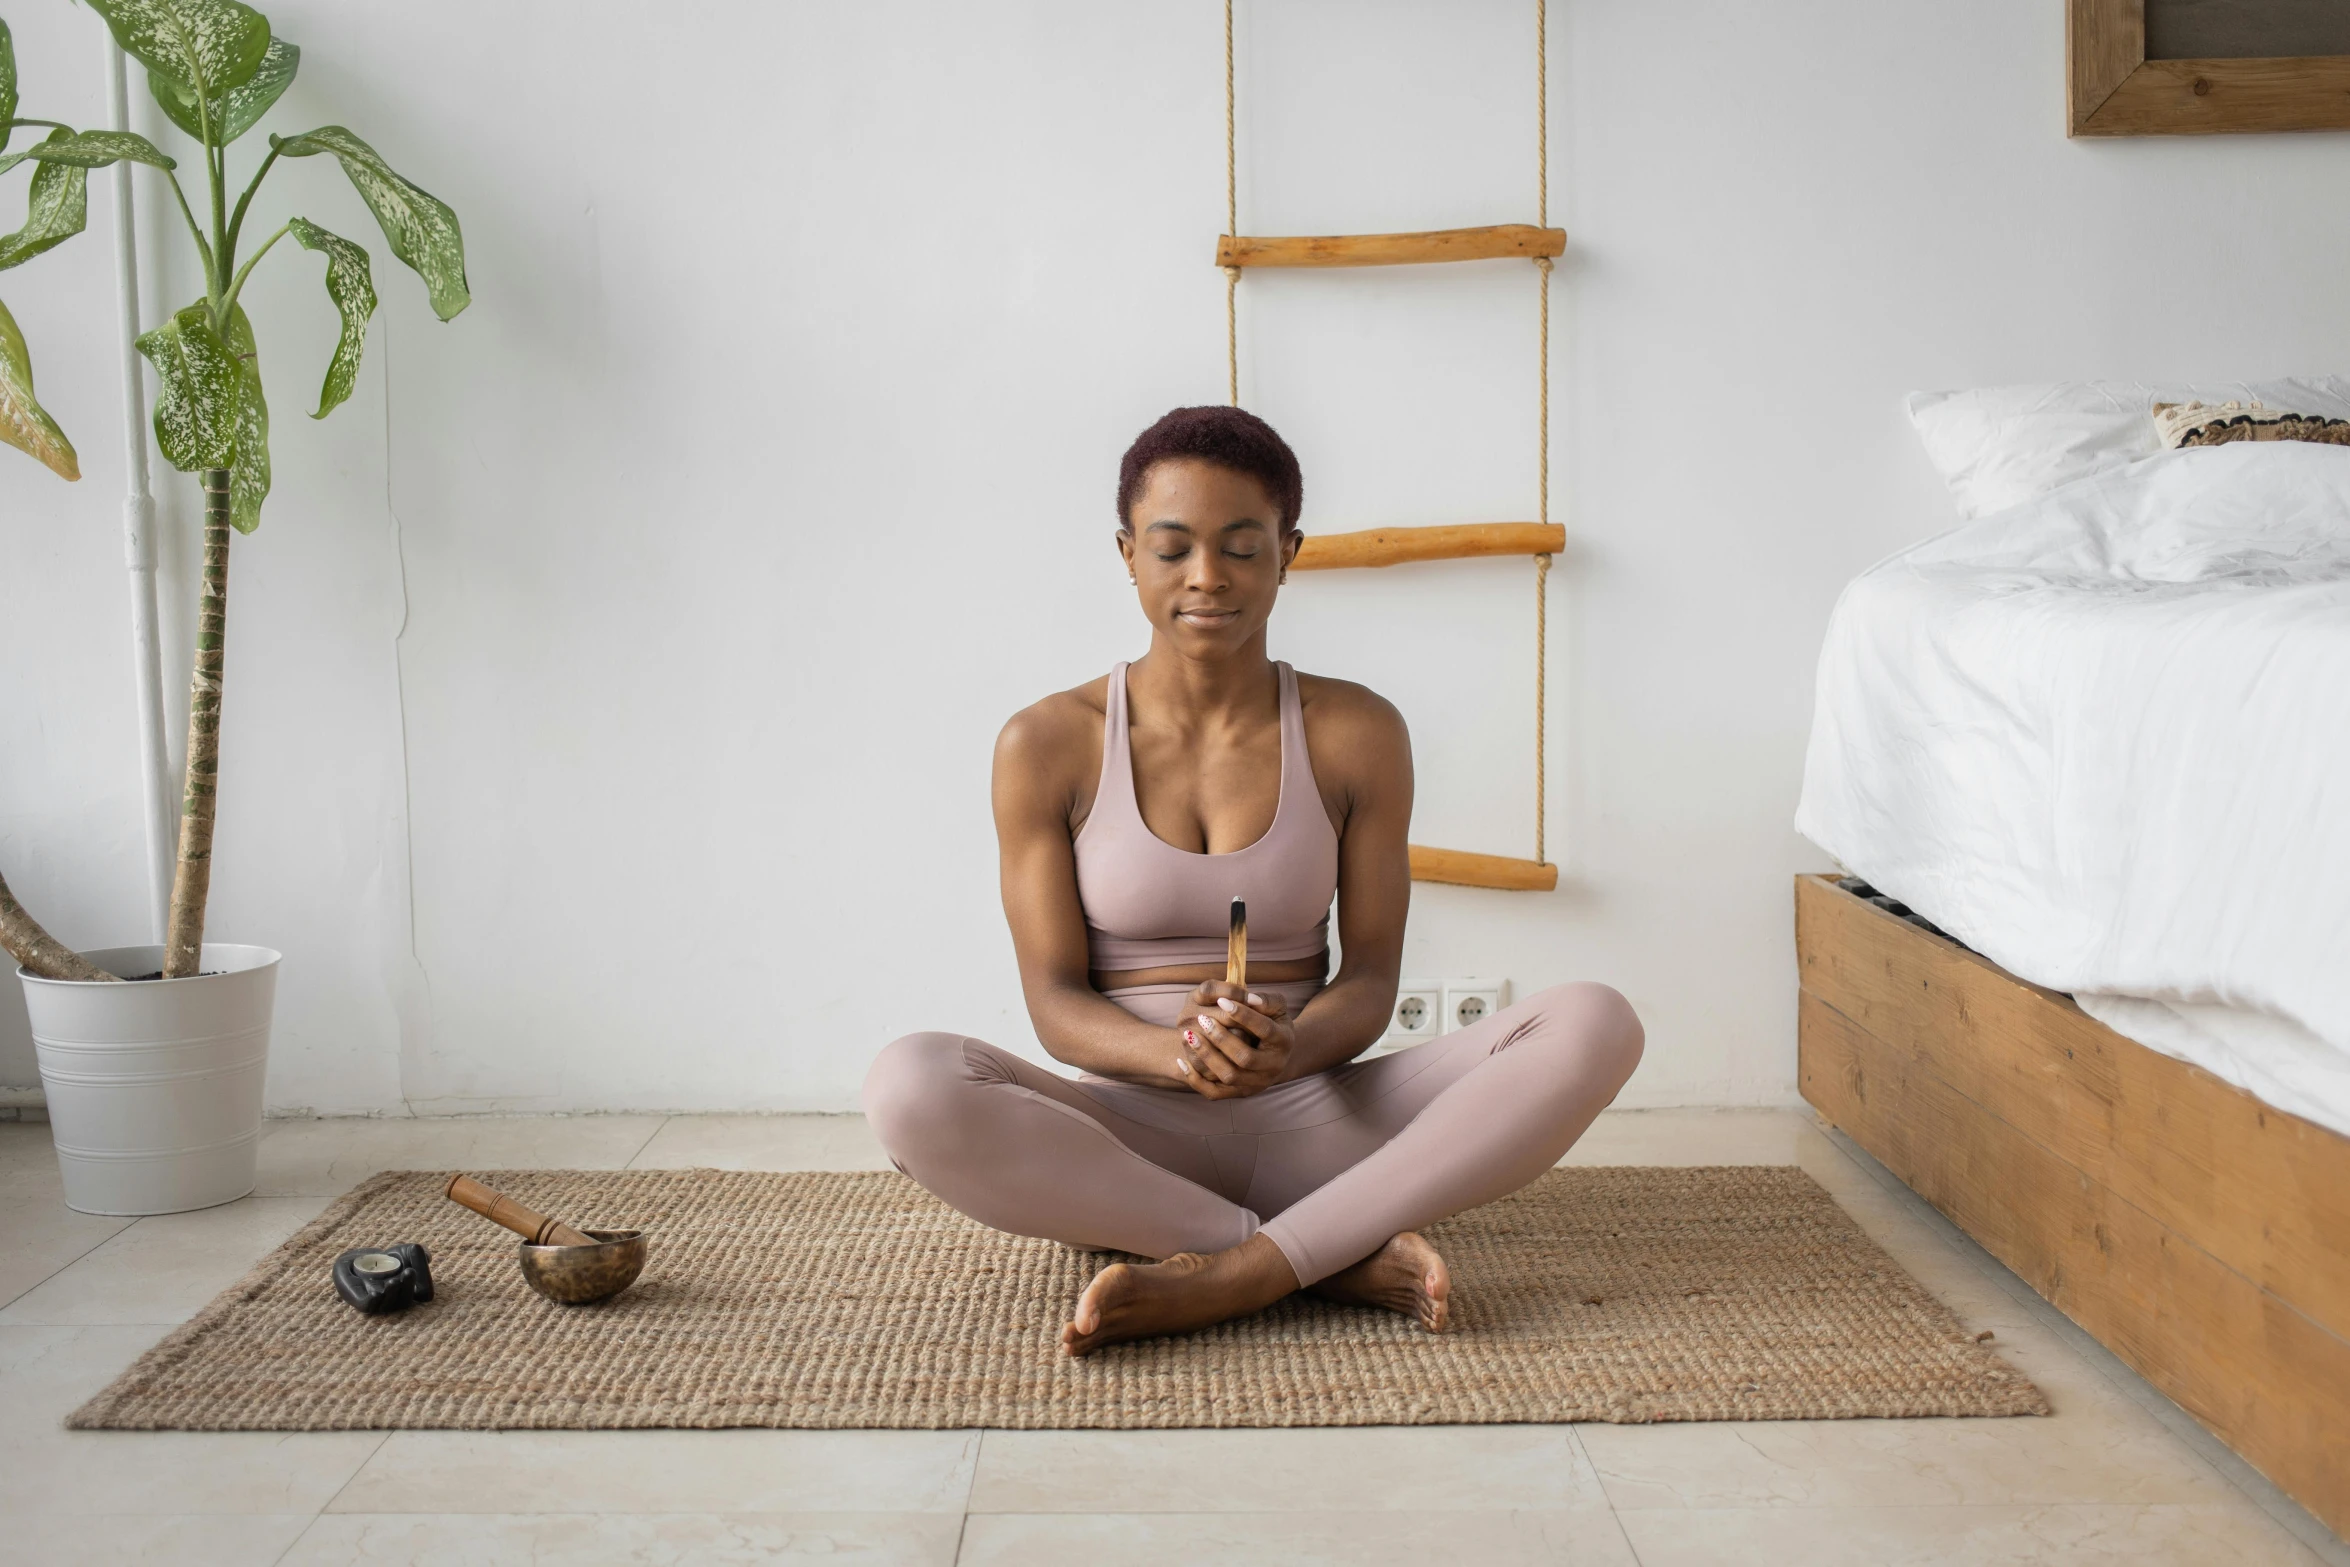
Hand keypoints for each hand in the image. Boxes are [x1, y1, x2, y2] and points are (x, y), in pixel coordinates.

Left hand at [1173, 982, 1294, 1098]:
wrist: (1274, 1054)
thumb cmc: (1272, 1022)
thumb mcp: (1276, 1008)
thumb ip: (1265, 1000)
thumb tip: (1249, 998)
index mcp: (1284, 1041)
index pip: (1264, 1030)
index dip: (1243, 1015)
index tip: (1222, 1001)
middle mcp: (1273, 1066)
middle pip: (1245, 1058)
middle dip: (1221, 1038)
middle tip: (1202, 1019)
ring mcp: (1256, 1083)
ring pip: (1229, 1076)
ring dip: (1207, 1056)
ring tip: (1189, 1035)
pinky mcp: (1239, 1092)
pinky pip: (1214, 1092)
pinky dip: (1195, 1079)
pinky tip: (1182, 1060)